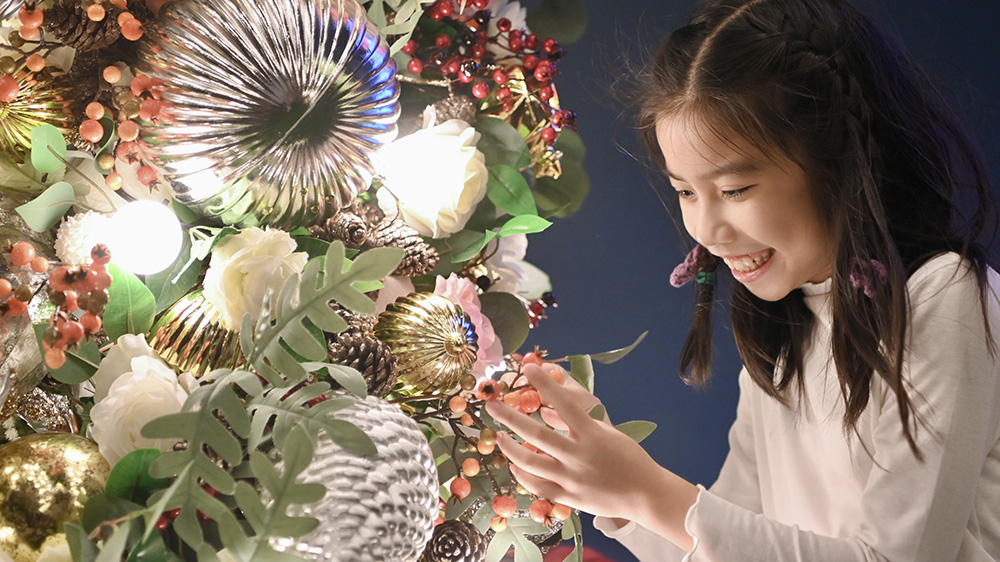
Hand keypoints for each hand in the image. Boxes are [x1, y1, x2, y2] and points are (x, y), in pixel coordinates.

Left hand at [486, 364, 697, 550]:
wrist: (646, 494)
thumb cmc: (630, 459)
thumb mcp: (608, 433)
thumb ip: (581, 421)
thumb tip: (552, 408)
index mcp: (593, 435)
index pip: (564, 403)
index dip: (545, 384)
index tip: (528, 367)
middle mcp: (579, 456)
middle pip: (537, 434)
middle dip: (510, 417)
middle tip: (492, 405)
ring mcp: (572, 479)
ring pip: (531, 462)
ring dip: (510, 447)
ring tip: (498, 435)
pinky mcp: (569, 497)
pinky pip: (538, 486)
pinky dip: (523, 475)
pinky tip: (514, 464)